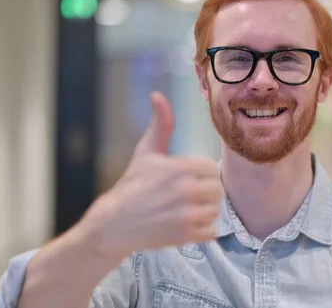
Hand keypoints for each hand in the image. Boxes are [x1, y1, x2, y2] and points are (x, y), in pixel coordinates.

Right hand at [81, 92, 222, 257]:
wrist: (114, 224)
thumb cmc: (133, 185)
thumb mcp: (146, 152)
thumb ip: (160, 124)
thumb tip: (157, 95)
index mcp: (180, 167)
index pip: (211, 169)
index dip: (200, 175)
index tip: (186, 180)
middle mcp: (186, 190)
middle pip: (217, 191)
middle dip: (205, 194)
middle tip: (187, 197)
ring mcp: (186, 214)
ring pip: (215, 211)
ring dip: (204, 213)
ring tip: (184, 211)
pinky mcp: (186, 236)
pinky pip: (212, 231)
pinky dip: (203, 231)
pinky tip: (185, 225)